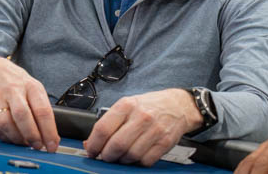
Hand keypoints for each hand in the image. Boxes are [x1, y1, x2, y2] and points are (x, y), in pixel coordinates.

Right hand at [0, 57, 58, 152]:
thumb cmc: (17, 82)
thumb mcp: (34, 88)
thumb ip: (42, 110)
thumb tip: (51, 136)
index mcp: (31, 86)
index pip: (42, 110)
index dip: (49, 131)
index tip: (52, 144)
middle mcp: (14, 91)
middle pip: (23, 116)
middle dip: (32, 136)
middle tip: (39, 146)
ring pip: (6, 124)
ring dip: (18, 139)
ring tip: (26, 143)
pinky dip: (6, 138)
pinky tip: (13, 138)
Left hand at [83, 88, 202, 166]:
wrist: (178, 105)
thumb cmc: (149, 106)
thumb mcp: (127, 105)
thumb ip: (109, 122)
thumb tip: (90, 143)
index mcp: (127, 105)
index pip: (103, 128)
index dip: (94, 144)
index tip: (91, 151)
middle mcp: (141, 116)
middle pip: (116, 145)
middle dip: (107, 156)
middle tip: (106, 156)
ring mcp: (155, 129)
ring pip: (130, 155)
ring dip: (122, 160)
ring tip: (122, 156)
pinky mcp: (165, 142)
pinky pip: (146, 161)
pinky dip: (137, 163)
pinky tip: (136, 156)